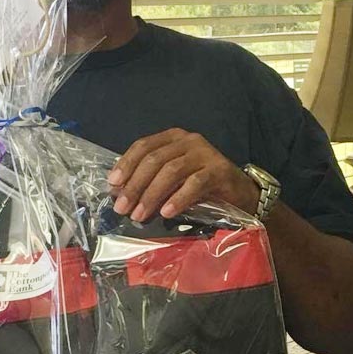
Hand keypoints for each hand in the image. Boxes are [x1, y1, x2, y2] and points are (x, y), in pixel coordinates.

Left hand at [107, 128, 258, 221]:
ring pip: (171, 171)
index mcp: (173, 138)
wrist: (239, 192)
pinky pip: (194, 184)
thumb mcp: (172, 179)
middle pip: (154, 160)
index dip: (126, 164)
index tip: (113, 184)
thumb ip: (150, 180)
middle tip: (122, 207)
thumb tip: (119, 193)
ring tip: (139, 215)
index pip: (143, 146)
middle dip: (135, 185)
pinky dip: (178, 198)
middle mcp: (188, 141)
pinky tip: (167, 213)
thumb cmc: (201, 185)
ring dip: (152, 195)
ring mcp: (205, 154)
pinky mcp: (219, 170)